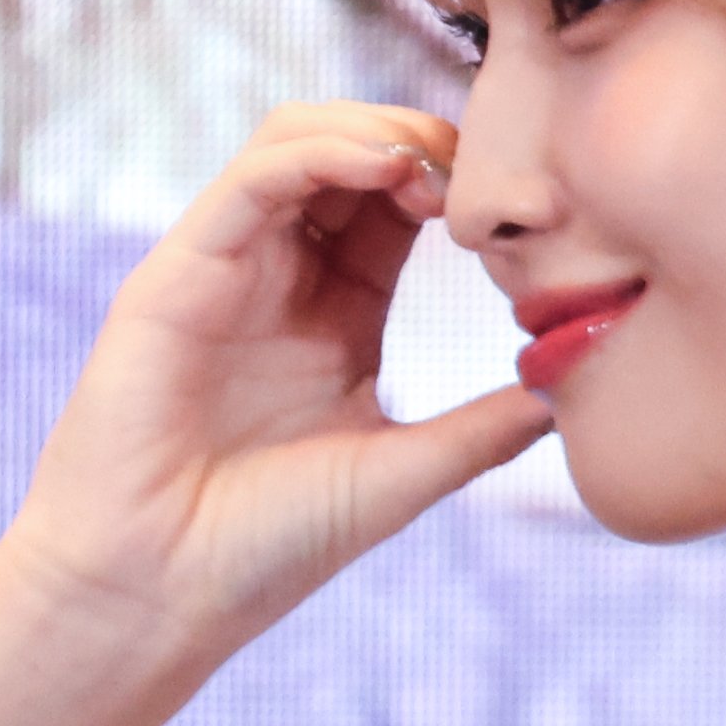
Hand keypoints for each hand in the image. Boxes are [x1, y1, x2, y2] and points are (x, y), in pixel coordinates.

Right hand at [0, 105, 543, 682]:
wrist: (156, 596)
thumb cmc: (264, 546)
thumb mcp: (399, 474)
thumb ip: (480, 431)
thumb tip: (568, 397)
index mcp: (337, 312)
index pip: (397, 204)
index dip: (456, 180)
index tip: (521, 200)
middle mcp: (280, 277)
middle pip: (349, 151)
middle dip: (422, 137)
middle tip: (483, 167)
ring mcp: (225, 268)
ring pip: (294, 142)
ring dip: (373, 130)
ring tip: (434, 163)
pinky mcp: (175, 274)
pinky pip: (249, 180)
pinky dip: (318, 154)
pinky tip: (384, 167)